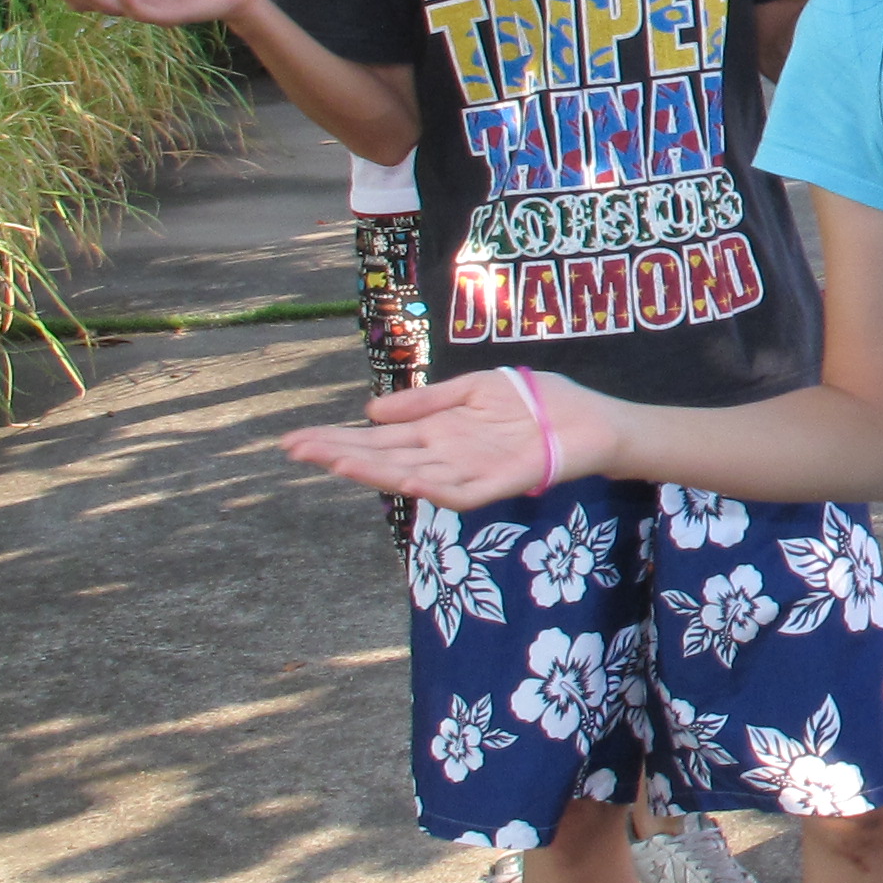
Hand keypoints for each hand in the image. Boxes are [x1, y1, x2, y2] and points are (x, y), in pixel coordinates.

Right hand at [282, 366, 616, 506]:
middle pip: (383, 458)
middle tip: (293, 450)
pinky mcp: (499, 484)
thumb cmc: (535, 402)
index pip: (376, 438)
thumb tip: (370, 411)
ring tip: (336, 460)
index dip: (334, 439)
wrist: (590, 420)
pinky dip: (432, 487)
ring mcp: (469, 473)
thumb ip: (426, 402)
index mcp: (435, 433)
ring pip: (412, 477)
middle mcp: (444, 457)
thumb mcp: (473, 390)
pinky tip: (404, 477)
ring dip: (375, 471)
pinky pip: (459, 492)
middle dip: (338, 454)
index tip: (292, 439)